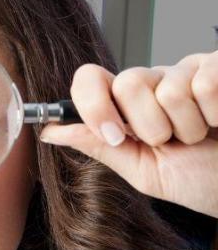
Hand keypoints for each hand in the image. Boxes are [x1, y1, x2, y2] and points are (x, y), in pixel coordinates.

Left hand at [38, 51, 217, 217]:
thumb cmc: (201, 179)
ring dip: (189, 126)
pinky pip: (205, 84)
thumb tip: (48, 131)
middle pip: (128, 82)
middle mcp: (155, 82)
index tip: (115, 135)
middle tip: (172, 142)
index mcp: (128, 105)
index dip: (95, 105)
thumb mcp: (143, 170)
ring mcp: (189, 71)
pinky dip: (217, 114)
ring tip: (205, 135)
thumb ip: (99, 145)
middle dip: (150, 125)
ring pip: (169, 88)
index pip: (90, 79)